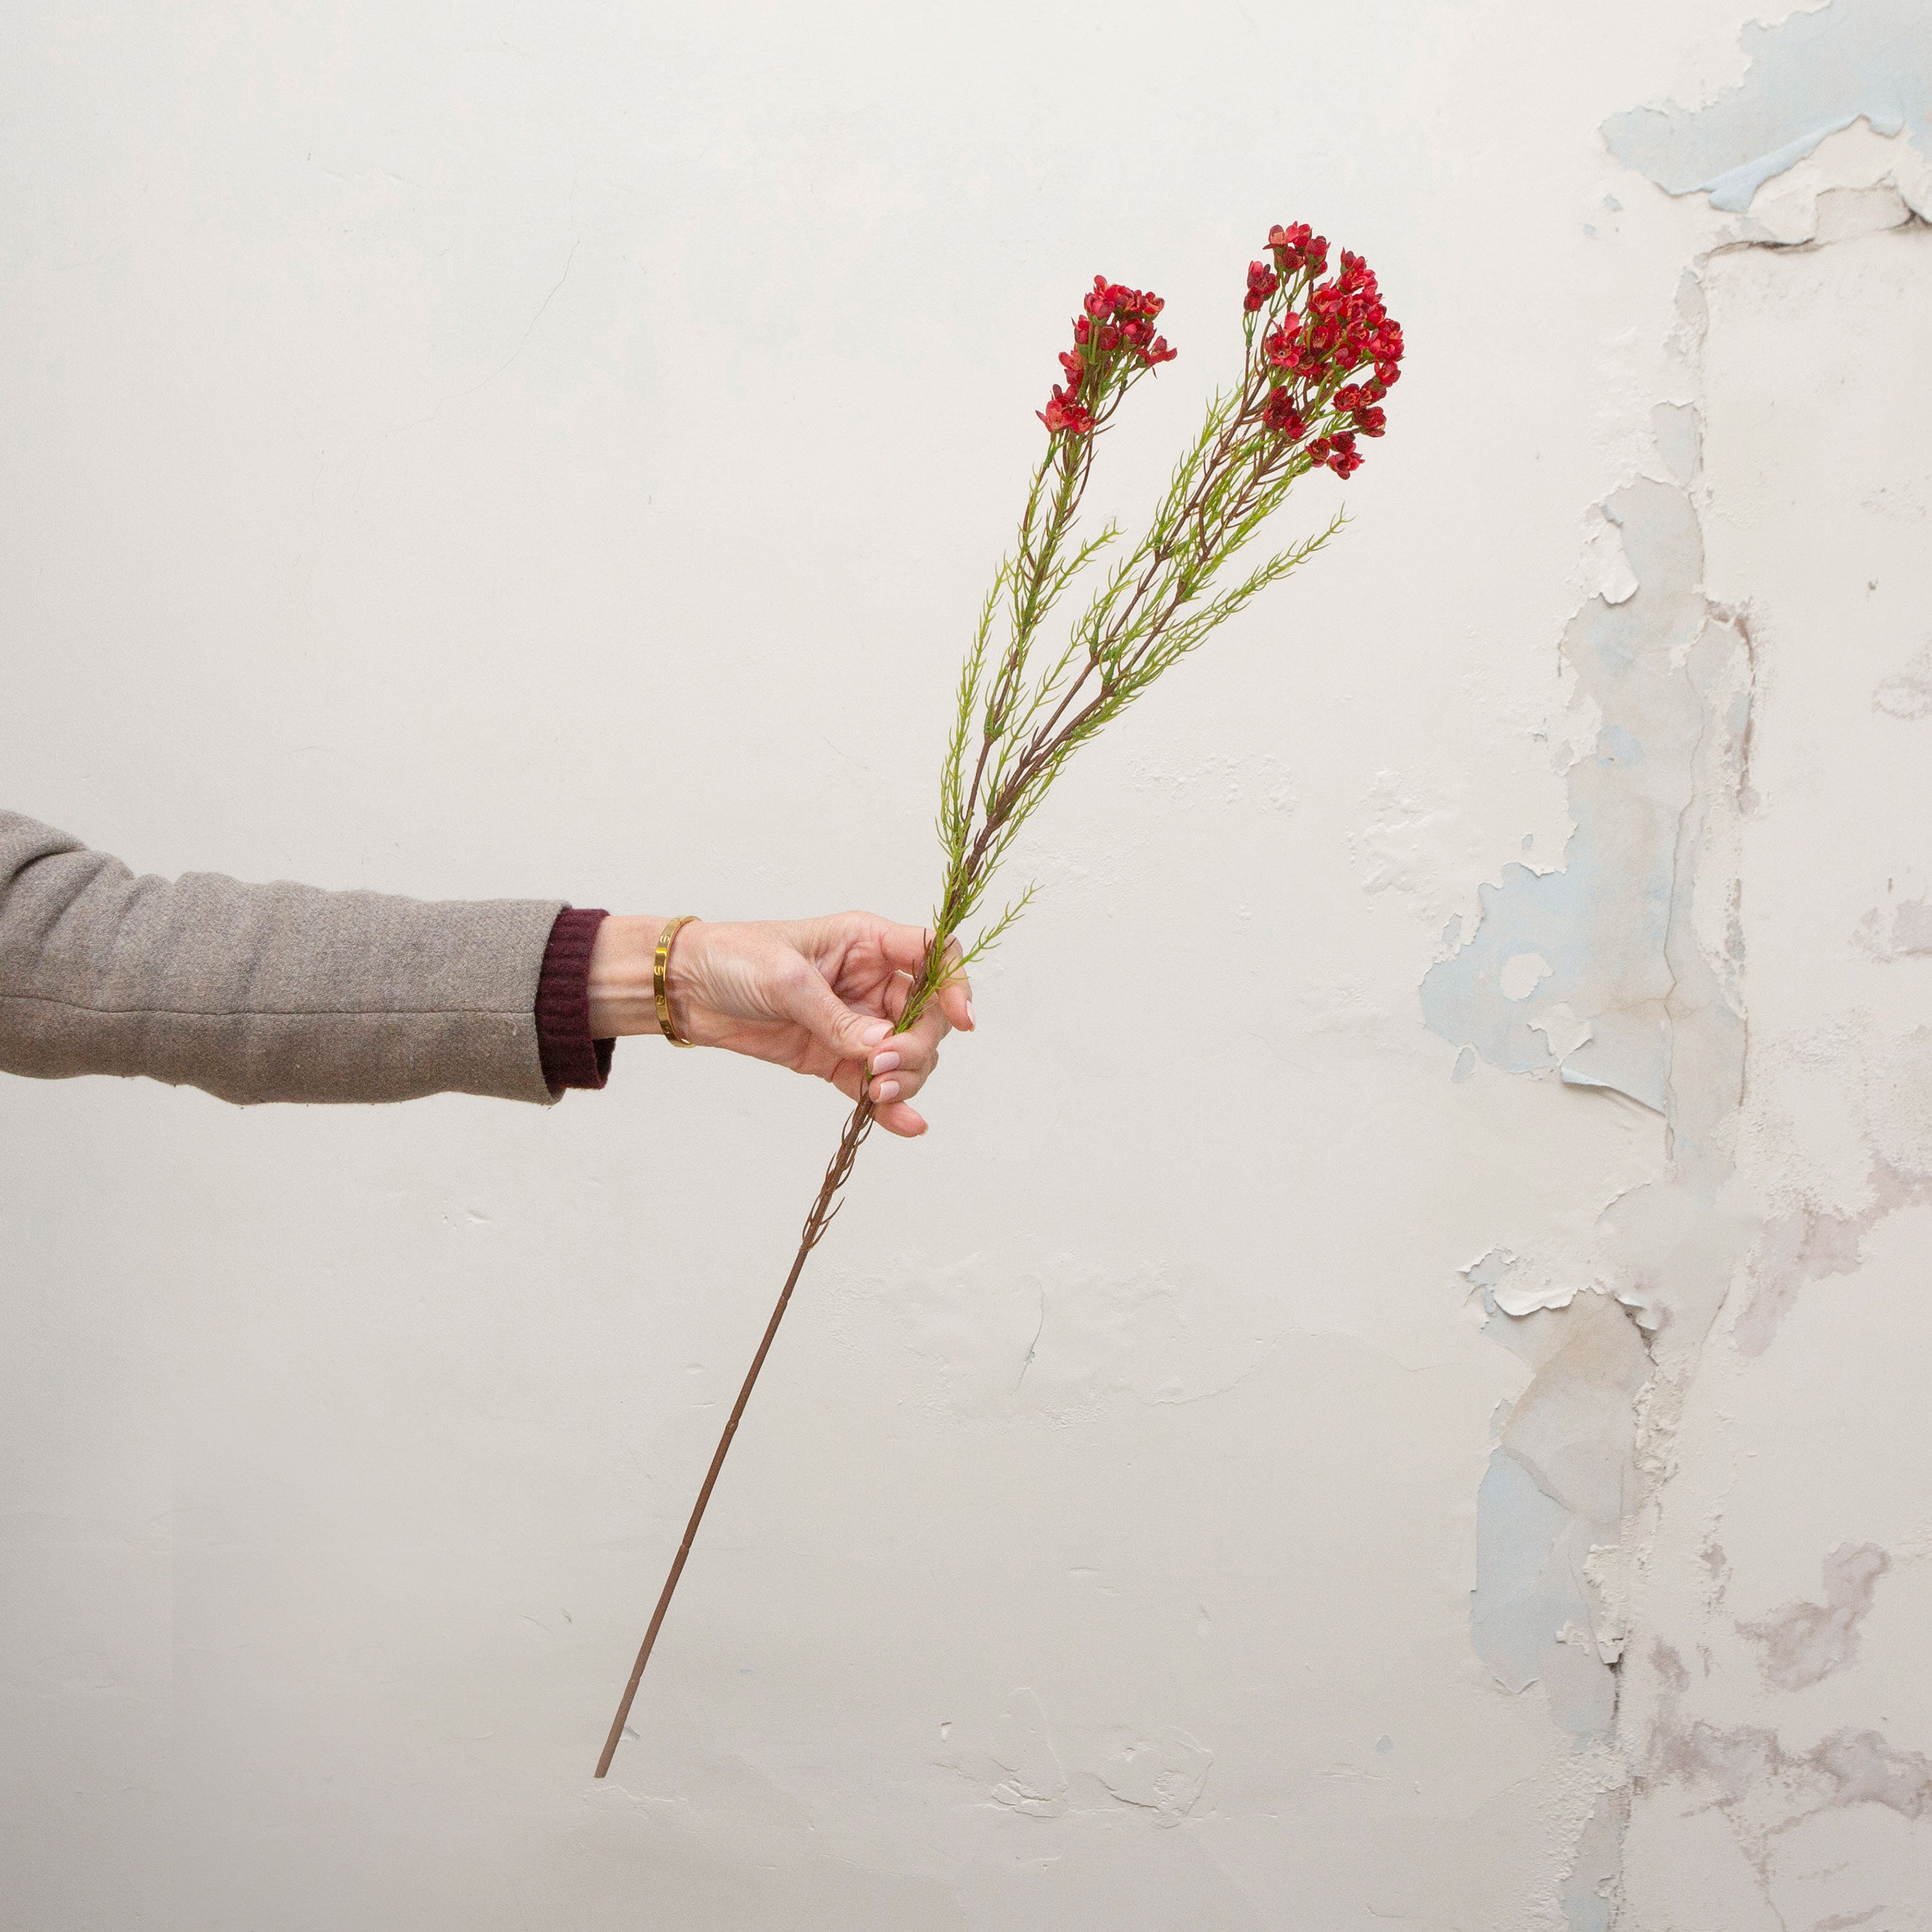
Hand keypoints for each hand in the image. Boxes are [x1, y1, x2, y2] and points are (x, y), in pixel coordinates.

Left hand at [586, 912, 972, 1137]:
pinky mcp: (835, 1058)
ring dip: (903, 1078)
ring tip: (875, 1092)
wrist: (686, 988)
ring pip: (906, 1056)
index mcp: (868, 943)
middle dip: (917, 1046)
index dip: (956, 985)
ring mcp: (857, 1024)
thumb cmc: (734, 958)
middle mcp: (872, 982)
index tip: (961, 1020)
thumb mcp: (787, 980)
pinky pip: (874, 1085)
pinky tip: (907, 1125)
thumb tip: (879, 1052)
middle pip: (928, 1016)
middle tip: (883, 1068)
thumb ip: (837, 1018)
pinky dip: (891, 1106)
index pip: (935, 956)